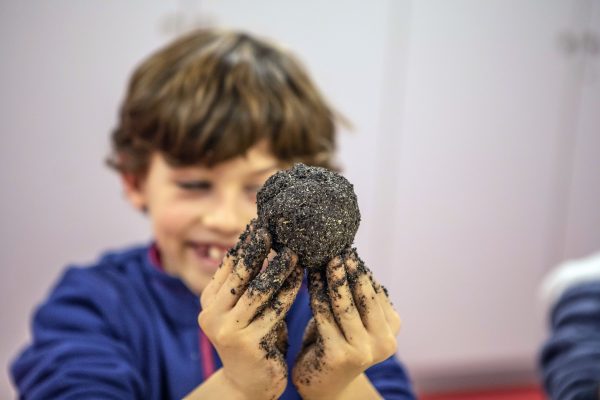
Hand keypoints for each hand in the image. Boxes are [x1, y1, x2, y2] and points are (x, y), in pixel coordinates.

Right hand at [198, 221, 303, 399]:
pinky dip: (288, 292)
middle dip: (257, 250)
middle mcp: (211, 314)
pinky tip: (301, 279)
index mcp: (209, 301)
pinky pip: (274, 311)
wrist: (250, 383)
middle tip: (274, 229)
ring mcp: (227, 330)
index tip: (262, 224)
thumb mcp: (244, 307)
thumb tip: (261, 241)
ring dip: (277, 269)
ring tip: (294, 252)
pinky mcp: (247, 343)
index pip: (228, 265)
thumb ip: (248, 282)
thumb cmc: (254, 337)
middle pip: (239, 274)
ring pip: (257, 291)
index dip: (246, 244)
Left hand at [292, 248, 400, 399]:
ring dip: (331, 280)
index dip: (359, 269)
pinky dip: (317, 295)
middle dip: (349, 270)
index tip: (345, 248)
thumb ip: (356, 296)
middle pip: (364, 296)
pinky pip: (325, 317)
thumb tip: (347, 256)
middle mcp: (385, 341)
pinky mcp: (340, 356)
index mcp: (393, 327)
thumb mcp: (353, 319)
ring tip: (319, 260)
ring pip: (345, 305)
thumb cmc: (336, 344)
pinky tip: (308, 281)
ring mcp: (364, 351)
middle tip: (336, 249)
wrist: (324, 387)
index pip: (376, 290)